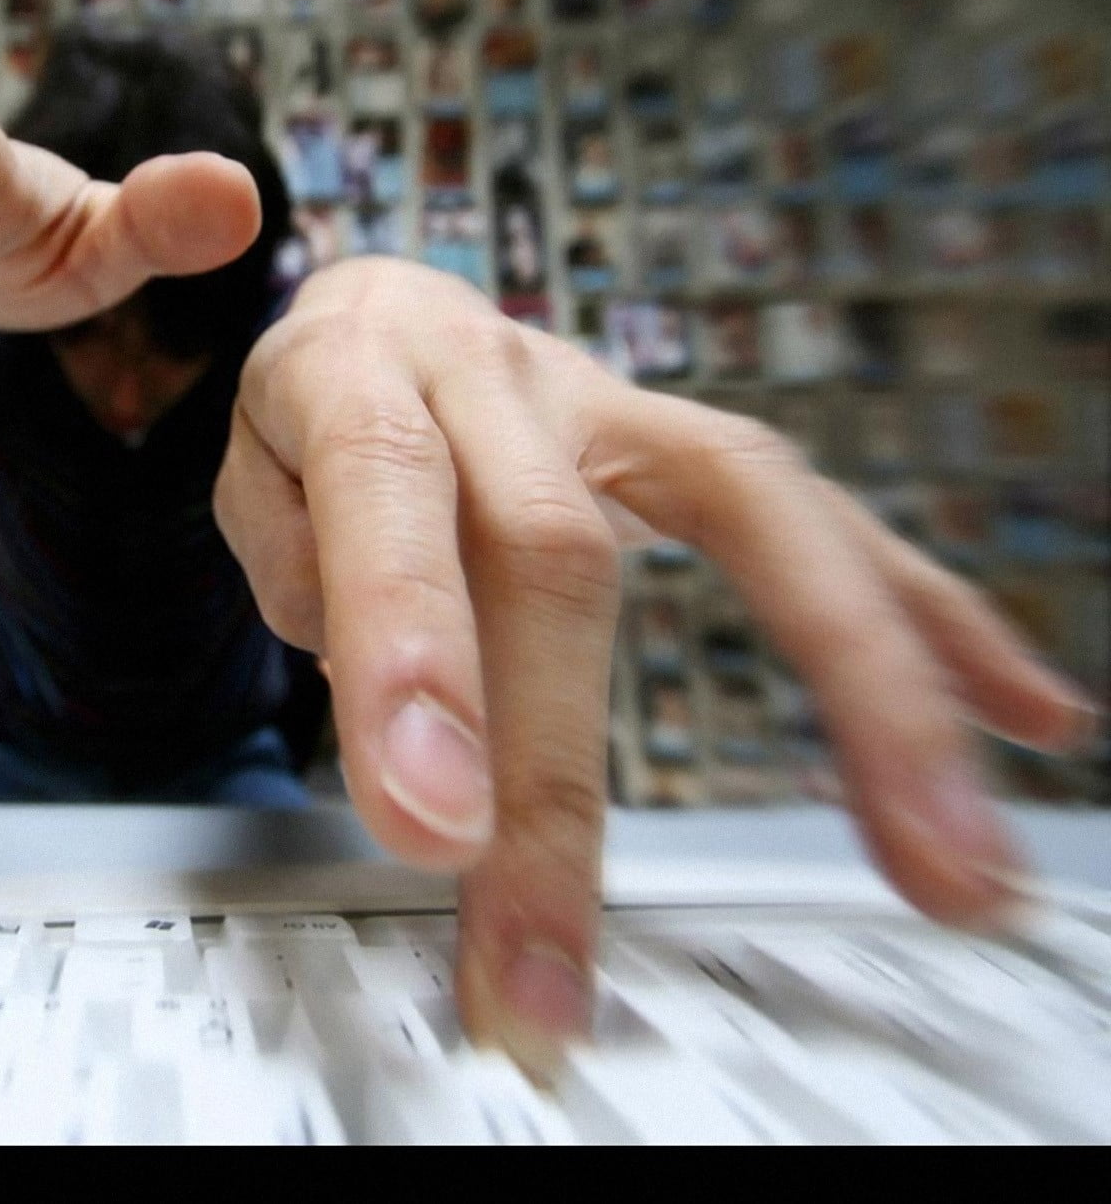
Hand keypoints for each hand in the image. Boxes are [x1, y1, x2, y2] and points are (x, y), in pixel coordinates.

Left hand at [215, 257, 1095, 1077]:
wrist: (376, 311)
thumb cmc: (312, 424)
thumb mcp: (254, 487)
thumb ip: (313, 587)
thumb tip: (416, 721)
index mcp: (352, 378)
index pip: (388, 498)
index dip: (416, 650)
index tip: (430, 821)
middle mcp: (495, 372)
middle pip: (551, 552)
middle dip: (556, 772)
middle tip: (551, 959)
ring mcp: (608, 402)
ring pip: (751, 513)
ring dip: (852, 690)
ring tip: (933, 852)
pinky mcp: (686, 443)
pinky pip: (818, 515)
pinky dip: (916, 620)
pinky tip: (1016, 711)